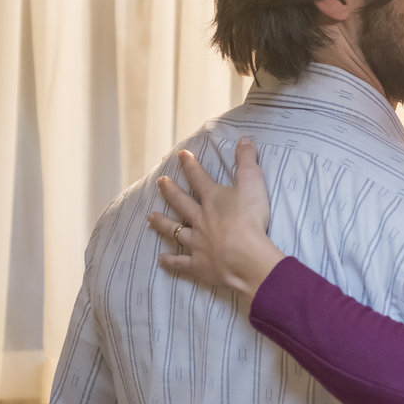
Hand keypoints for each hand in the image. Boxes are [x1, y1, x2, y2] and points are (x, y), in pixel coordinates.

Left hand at [149, 138, 284, 299]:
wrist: (245, 256)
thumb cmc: (250, 219)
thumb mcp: (253, 183)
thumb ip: (247, 161)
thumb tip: (244, 139)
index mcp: (213, 199)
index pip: (199, 177)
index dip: (190, 165)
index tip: (181, 155)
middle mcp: (200, 219)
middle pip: (181, 202)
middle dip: (170, 191)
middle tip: (160, 182)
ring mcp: (197, 242)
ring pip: (175, 230)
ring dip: (162, 223)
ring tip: (151, 217)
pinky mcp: (199, 263)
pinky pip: (181, 262)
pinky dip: (171, 261)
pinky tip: (162, 259)